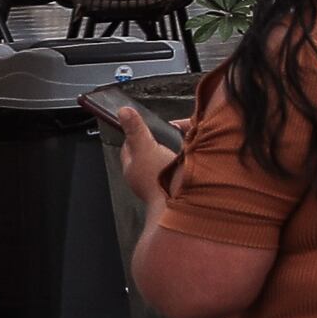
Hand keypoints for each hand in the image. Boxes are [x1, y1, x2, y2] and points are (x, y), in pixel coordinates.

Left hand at [91, 90, 178, 209]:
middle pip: (148, 153)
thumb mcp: (145, 148)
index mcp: (133, 167)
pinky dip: (184, 163)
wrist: (180, 206)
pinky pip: (178, 170)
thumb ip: (136, 130)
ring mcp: (160, 182)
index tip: (146, 124)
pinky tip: (192, 158)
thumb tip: (123, 112)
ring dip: (173, 152)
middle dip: (158, 142)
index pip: (129, 146)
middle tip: (170, 131)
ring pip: (164, 161)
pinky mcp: (176, 187)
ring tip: (184, 144)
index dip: (136, 133)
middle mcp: (144, 176)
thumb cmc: (159, 180)